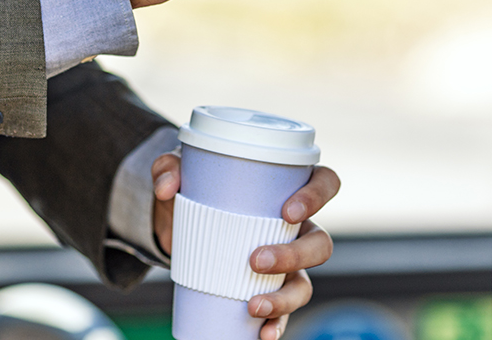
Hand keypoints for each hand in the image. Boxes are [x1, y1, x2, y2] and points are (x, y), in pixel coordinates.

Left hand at [151, 153, 341, 339]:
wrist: (178, 225)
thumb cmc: (195, 187)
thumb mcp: (179, 170)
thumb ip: (168, 168)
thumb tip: (166, 188)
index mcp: (288, 188)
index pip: (325, 183)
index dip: (317, 197)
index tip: (288, 212)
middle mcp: (296, 228)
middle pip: (320, 243)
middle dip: (294, 256)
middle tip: (256, 260)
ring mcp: (287, 263)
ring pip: (305, 283)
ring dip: (284, 298)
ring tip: (253, 306)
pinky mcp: (268, 289)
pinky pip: (283, 312)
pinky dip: (276, 325)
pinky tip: (263, 334)